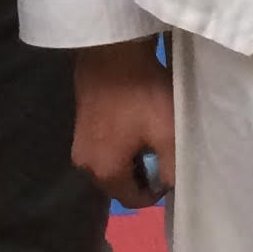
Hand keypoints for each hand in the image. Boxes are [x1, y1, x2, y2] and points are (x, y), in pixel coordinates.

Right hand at [72, 38, 174, 206]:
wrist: (112, 50)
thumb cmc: (141, 94)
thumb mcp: (168, 133)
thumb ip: (173, 169)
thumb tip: (172, 187)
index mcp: (105, 172)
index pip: (133, 201)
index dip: (156, 192)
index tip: (171, 169)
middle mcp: (85, 164)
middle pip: (119, 183)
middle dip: (142, 173)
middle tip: (162, 150)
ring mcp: (79, 142)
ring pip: (111, 162)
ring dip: (131, 156)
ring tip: (150, 134)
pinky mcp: (79, 122)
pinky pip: (103, 145)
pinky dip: (120, 141)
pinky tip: (134, 120)